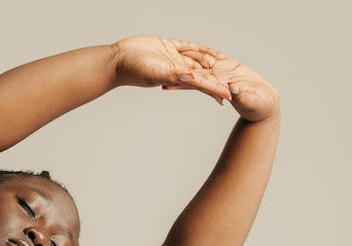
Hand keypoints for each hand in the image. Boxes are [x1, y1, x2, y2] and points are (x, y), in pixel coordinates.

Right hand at [111, 35, 231, 103]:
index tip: (230, 95)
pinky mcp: (167, 46)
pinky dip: (196, 47)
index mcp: (177, 76)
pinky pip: (186, 46)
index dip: (216, 89)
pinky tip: (204, 49)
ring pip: (196, 58)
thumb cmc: (133, 70)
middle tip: (233, 84)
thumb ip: (173, 76)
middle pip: (203, 73)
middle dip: (217, 78)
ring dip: (209, 61)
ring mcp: (173, 57)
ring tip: (223, 66)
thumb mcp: (154, 73)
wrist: (118, 60)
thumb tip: (191, 78)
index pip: (202, 83)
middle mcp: (177, 68)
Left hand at [171, 49, 279, 121]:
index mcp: (217, 88)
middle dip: (178, 69)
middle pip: (193, 72)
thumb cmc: (258, 106)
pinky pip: (214, 55)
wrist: (263, 103)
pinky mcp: (229, 65)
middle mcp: (215, 80)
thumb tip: (231, 88)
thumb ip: (240, 94)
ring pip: (201, 61)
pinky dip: (205, 50)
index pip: (197, 83)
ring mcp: (221, 72)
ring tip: (175, 50)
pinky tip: (196, 46)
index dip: (185, 79)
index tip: (173, 76)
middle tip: (164, 65)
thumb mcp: (249, 100)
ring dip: (189, 56)